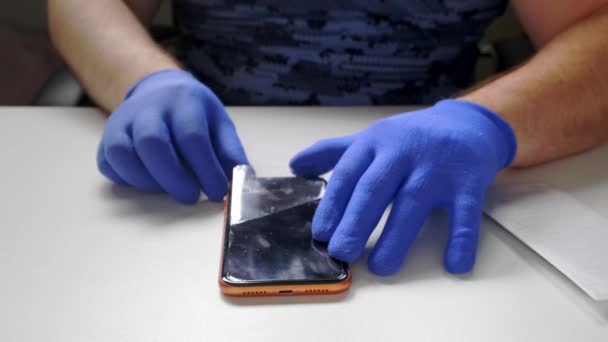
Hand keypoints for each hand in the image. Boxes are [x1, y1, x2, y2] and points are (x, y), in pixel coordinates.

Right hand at [97, 70, 247, 203]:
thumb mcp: (218, 122)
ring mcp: (123, 121)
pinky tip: (148, 183)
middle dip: (173, 177)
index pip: (192, 136)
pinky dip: (127, 179)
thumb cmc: (193, 112)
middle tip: (191, 197)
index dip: (205, 168)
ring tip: (169, 190)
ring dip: (147, 180)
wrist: (158, 90)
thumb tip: (242, 179)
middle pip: (153, 142)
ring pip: (123, 152)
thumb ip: (230, 151)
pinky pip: (109, 162)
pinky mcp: (107, 137)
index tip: (216, 192)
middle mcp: (149, 108)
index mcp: (184, 100)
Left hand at [290, 100, 515, 274]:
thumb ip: (335, 152)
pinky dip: (461, 239)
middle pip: (376, 187)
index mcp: (376, 143)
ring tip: (381, 268)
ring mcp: (437, 166)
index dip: (333, 204)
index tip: (320, 232)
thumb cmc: (412, 137)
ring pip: (413, 202)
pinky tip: (453, 264)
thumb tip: (294, 166)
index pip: (349, 174)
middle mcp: (404, 152)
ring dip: (397, 236)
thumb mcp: (373, 138)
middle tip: (341, 252)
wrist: (468, 122)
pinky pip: (465, 213)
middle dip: (356, 221)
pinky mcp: (469, 180)